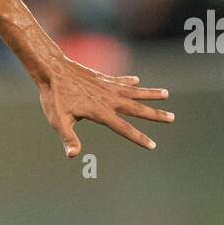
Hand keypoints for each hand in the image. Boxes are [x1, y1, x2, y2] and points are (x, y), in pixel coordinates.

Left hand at [37, 57, 173, 156]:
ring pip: (134, 91)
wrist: (52, 69)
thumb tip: (73, 155)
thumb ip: (68, 138)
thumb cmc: (54, 97)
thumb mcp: (58, 121)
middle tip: (172, 118)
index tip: (153, 145)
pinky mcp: (101, 78)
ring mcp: (106, 87)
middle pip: (136, 108)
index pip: (124, 129)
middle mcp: (108, 99)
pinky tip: (137, 81)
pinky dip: (129, 81)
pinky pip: (119, 81)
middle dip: (155, 115)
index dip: (139, 138)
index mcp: (100, 112)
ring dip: (150, 93)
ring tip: (166, 94)